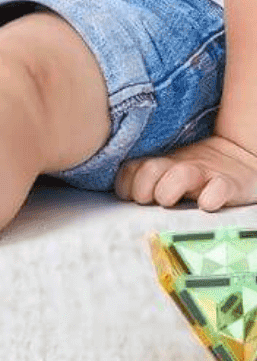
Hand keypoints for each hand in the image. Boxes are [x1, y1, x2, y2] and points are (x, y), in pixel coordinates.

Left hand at [115, 133, 256, 211]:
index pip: (131, 170)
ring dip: (169, 189)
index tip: (131, 198)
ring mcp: (204, 174)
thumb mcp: (169, 171)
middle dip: (143, 188)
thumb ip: (145, 181)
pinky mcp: (229, 184)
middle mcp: (179, 167)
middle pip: (150, 169)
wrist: (239, 156)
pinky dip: (211, 197)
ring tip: (170, 202)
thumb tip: (122, 200)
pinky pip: (219, 188)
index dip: (126, 186)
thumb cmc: (196, 171)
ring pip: (181, 175)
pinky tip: (206, 205)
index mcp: (162, 165)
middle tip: (151, 201)